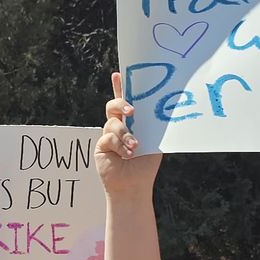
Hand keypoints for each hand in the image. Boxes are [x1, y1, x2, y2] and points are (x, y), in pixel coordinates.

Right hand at [97, 73, 160, 199]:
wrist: (134, 186)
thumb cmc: (146, 165)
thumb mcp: (153, 141)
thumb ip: (150, 125)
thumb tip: (159, 107)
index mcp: (131, 122)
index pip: (124, 101)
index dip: (119, 87)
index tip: (118, 73)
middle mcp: (118, 126)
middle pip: (113, 106)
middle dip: (121, 103)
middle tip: (131, 110)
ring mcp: (108, 135)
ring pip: (113, 123)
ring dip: (125, 134)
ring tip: (135, 146)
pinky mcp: (101, 146)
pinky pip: (108, 137)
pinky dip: (120, 145)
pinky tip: (127, 155)